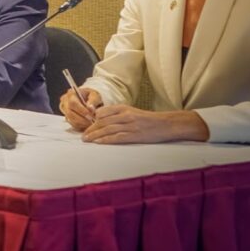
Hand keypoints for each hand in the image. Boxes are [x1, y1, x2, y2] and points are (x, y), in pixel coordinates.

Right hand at [59, 87, 101, 130]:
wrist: (89, 100)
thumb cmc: (92, 96)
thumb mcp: (95, 95)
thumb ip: (93, 100)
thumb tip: (90, 108)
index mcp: (71, 94)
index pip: (72, 103)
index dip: (81, 110)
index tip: (91, 115)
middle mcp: (65, 101)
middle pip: (70, 113)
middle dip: (82, 119)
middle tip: (92, 121)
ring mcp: (64, 110)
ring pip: (70, 120)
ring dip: (82, 123)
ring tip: (91, 123)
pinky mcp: (67, 117)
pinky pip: (72, 124)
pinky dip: (80, 126)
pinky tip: (87, 124)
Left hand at [82, 106, 208, 143]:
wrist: (166, 124)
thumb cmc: (148, 119)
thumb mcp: (131, 112)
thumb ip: (117, 115)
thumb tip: (100, 120)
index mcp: (123, 108)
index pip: (102, 113)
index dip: (92, 120)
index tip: (85, 125)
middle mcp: (125, 115)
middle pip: (102, 122)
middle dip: (90, 129)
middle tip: (83, 136)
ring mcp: (130, 125)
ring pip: (107, 129)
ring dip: (95, 135)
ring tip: (87, 140)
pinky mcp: (135, 135)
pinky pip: (117, 137)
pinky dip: (106, 140)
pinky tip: (99, 142)